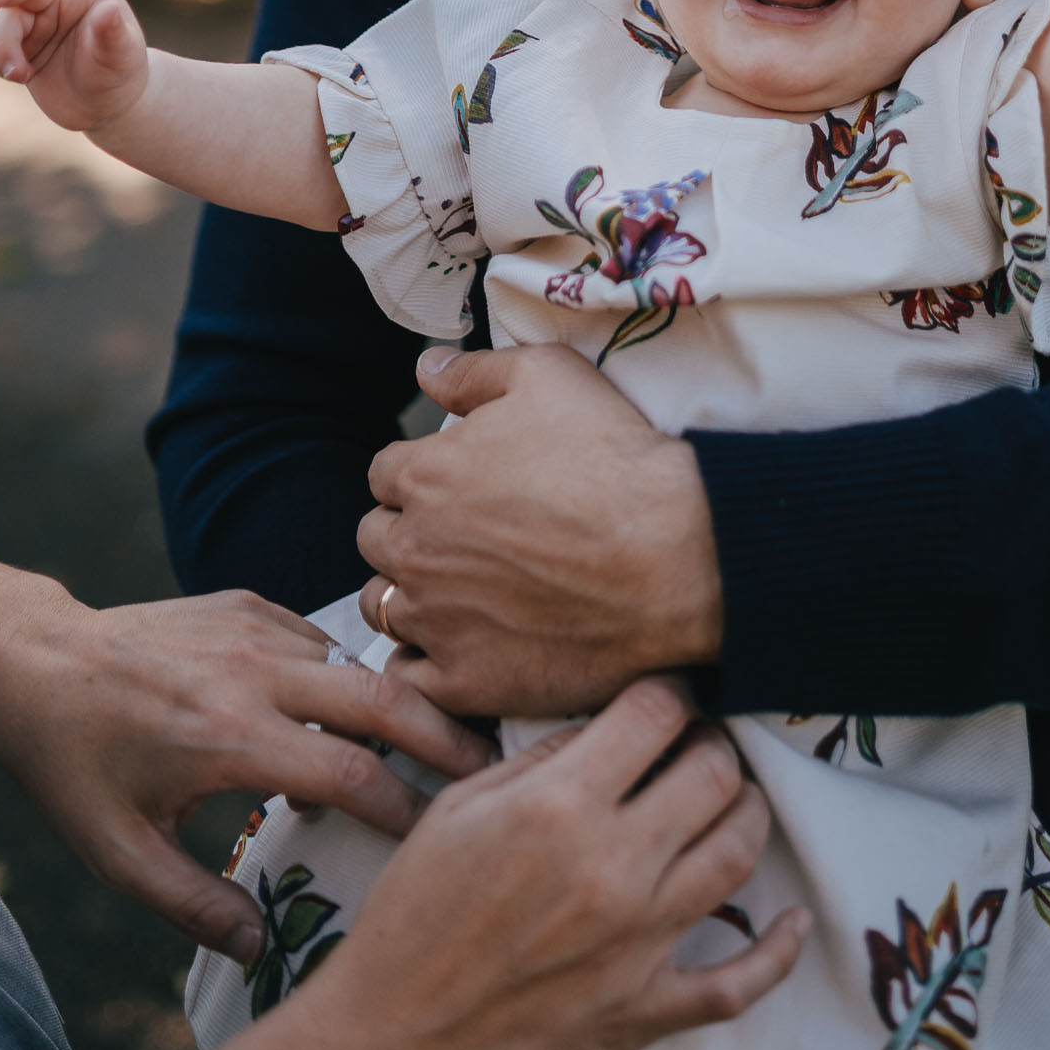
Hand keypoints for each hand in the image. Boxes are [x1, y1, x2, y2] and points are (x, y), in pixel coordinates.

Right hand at [0, 0, 147, 132]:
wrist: (102, 105)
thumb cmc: (121, 70)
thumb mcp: (122, 55)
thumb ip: (113, 33)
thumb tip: (111, 10)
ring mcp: (35, 21)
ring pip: (4, 22)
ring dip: (3, 46)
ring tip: (18, 72)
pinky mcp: (18, 45)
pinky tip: (18, 75)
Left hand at [0, 541, 494, 959]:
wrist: (38, 662)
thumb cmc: (77, 767)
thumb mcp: (120, 855)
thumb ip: (193, 905)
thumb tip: (262, 947)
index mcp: (229, 737)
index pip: (348, 772)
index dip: (405, 807)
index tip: (444, 835)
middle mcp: (256, 673)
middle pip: (383, 697)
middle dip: (447, 734)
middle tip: (493, 769)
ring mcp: (257, 628)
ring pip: (357, 664)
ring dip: (401, 703)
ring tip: (438, 743)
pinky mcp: (251, 603)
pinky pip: (321, 641)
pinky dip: (346, 677)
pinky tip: (346, 712)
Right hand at [180, 680, 807, 1049]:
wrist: (389, 1040)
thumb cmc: (412, 917)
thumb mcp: (459, 809)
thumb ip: (541, 758)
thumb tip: (606, 727)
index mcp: (559, 806)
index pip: (657, 714)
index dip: (671, 692)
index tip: (668, 696)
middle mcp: (610, 867)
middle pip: (713, 774)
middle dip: (713, 744)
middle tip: (698, 744)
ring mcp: (636, 943)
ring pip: (738, 852)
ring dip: (747, 813)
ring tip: (733, 799)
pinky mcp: (644, 1010)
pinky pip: (738, 981)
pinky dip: (777, 950)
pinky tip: (794, 920)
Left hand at [356, 345, 723, 717]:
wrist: (674, 557)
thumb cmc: (615, 460)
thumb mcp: (548, 377)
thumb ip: (473, 372)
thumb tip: (425, 368)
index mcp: (426, 475)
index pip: (384, 474)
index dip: (419, 474)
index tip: (456, 484)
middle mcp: (416, 549)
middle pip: (375, 540)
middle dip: (408, 532)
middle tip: (461, 536)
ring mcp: (437, 621)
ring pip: (383, 609)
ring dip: (410, 596)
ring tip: (459, 592)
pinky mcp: (466, 681)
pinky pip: (410, 680)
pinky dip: (425, 664)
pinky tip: (461, 648)